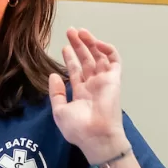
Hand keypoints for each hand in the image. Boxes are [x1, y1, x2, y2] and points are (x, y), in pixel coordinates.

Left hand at [47, 28, 126, 160]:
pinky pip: (114, 60)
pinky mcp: (114, 79)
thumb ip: (56, 93)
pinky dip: (107, 49)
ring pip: (99, 57)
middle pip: (86, 60)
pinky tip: (96, 42)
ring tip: (80, 31)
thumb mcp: (59, 111)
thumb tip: (53, 75)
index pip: (76, 71)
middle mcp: (93, 85)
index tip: (64, 47)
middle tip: (70, 31)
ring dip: (90, 43)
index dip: (70, 58)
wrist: (96, 136)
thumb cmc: (77, 127)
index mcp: (81, 93)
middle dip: (79, 46)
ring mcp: (104, 81)